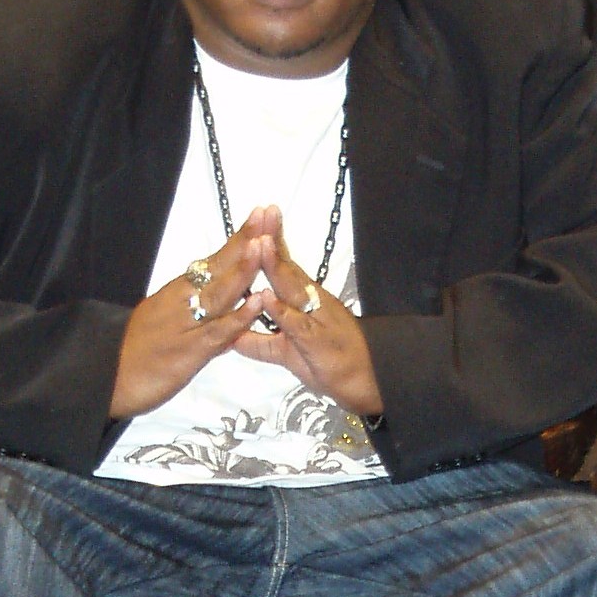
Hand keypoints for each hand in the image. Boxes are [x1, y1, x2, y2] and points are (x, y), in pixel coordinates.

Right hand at [109, 211, 274, 419]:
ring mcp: (186, 325)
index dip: (238, 238)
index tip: (259, 214)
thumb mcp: (167, 324)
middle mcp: (182, 301)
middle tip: (266, 215)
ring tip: (263, 245)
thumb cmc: (135, 352)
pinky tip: (257, 303)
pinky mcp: (189, 351)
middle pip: (218, 267)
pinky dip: (239, 316)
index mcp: (178, 292)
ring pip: (219, 293)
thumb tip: (228, 310)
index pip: (213, 259)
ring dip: (243, 269)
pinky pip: (218, 331)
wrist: (106, 377)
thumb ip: (200, 316)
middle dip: (244, 241)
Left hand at [231, 206, 383, 418]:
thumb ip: (260, 344)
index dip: (271, 241)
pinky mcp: (316, 341)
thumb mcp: (287, 354)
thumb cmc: (327, 364)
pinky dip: (280, 310)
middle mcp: (310, 303)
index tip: (259, 215)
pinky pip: (296, 324)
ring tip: (259, 243)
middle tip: (261, 213)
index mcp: (304, 300)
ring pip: (292, 289)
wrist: (363, 382)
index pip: (285, 265)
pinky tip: (265, 297)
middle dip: (273, 240)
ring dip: (275, 266)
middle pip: (288, 267)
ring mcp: (314, 319)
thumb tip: (232, 338)